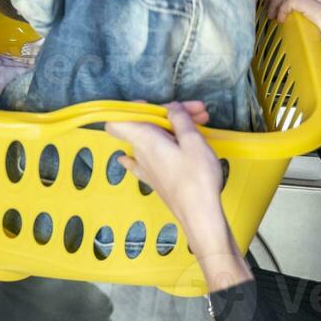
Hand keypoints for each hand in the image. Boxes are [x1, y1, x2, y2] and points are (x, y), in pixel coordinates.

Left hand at [105, 103, 234, 259]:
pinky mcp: (157, 179)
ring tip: (203, 124)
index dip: (131, 108)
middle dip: (171, 113)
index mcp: (144, 139)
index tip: (153, 105)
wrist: (199, 216)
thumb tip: (171, 108)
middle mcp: (141, 152)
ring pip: (155, 139)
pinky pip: (152, 157)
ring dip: (176, 128)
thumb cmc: (197, 177)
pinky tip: (160, 146)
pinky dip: (163, 146)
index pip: (117, 121)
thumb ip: (180, 119)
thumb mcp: (193, 140)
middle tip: (200, 112)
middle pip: (146, 125)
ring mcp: (147, 168)